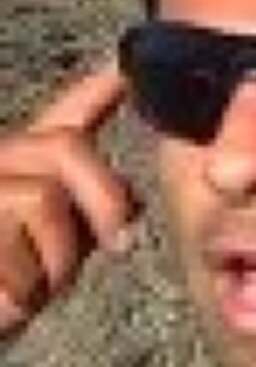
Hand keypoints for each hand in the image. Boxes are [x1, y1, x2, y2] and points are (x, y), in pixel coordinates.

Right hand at [0, 60, 134, 337]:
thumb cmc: (12, 289)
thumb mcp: (63, 248)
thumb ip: (93, 214)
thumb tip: (133, 199)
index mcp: (24, 170)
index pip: (62, 121)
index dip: (93, 92)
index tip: (123, 69)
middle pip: (66, 147)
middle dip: (105, 200)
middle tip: (119, 247)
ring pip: (43, 197)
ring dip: (58, 257)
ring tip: (35, 281)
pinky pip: (15, 238)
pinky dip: (28, 281)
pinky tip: (11, 296)